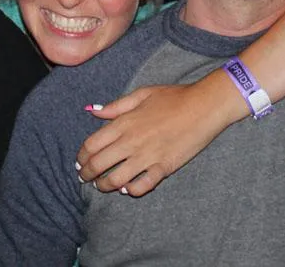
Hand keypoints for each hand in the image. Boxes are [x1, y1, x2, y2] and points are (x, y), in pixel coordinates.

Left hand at [76, 73, 243, 195]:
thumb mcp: (142, 94)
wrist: (204, 106)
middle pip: (98, 164)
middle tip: (84, 178)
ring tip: (102, 186)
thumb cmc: (174, 97)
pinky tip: (127, 189)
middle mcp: (132, 142)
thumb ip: (116, 106)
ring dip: (104, 186)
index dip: (81, 157)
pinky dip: (131, 190)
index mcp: (124, 123)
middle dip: (87, 174)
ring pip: (116, 180)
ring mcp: (147, 156)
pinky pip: (142, 186)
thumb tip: (93, 111)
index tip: (79, 162)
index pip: (91, 145)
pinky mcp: (164, 167)